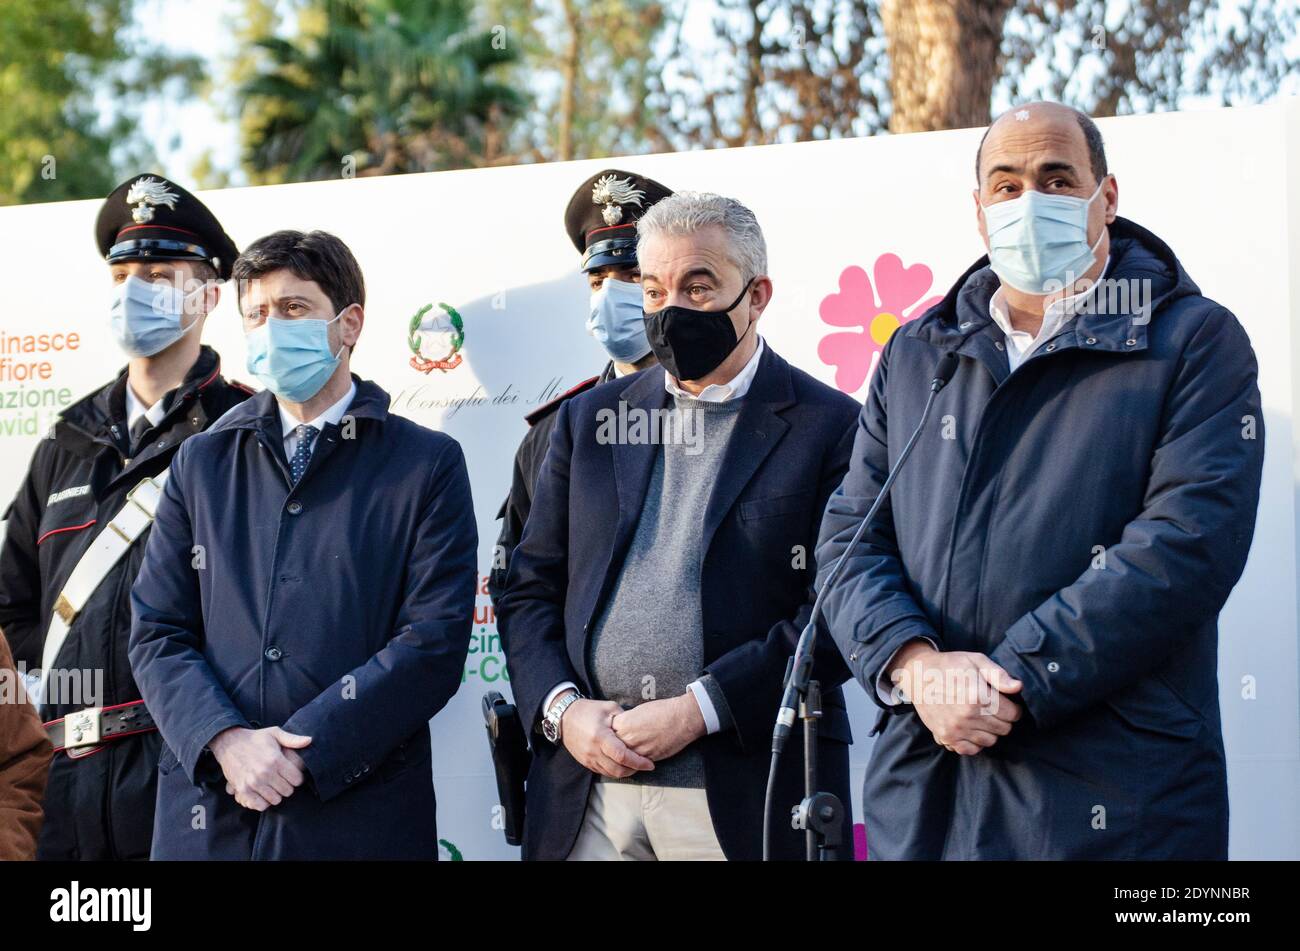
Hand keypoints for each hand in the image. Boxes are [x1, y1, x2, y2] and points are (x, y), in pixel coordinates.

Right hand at [210, 725, 310, 810]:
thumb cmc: (255, 739)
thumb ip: (292, 739)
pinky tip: (263, 793)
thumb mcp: (274, 734)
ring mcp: (253, 783)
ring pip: (276, 800)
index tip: (292, 775)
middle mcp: (265, 772)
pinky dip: (264, 801)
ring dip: (276, 794)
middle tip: (282, 780)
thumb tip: (310, 741)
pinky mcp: (243, 790)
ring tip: (273, 786)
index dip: (297, 778)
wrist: (229, 743)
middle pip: (288, 791)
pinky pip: (260, 805)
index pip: (297, 779)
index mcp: (275, 759)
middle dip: (288, 786)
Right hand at [558, 698, 653, 778]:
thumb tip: (639, 728)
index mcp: (601, 736)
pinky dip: (614, 771)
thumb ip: (625, 718)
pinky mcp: (585, 762)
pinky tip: (622, 765)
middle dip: (634, 770)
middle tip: (645, 765)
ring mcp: (588, 758)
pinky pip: (602, 772)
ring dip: (625, 772)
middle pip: (618, 770)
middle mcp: (593, 750)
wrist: (564, 717)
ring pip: (611, 773)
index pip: (622, 756)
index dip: (638, 762)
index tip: (650, 763)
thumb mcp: (609, 708)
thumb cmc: (589, 710)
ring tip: (635, 765)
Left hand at [611, 694, 706, 761]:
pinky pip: (636, 764)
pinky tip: (636, 760)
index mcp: (623, 723)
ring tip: (624, 757)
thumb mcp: (638, 711)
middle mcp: (627, 737)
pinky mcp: (648, 758)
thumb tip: (620, 728)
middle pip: (612, 748)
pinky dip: (634, 763)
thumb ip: (626, 722)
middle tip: (615, 749)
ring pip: (623, 759)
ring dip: (623, 759)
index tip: (611, 737)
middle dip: (613, 749)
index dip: (609, 736)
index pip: (607, 734)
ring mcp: (637, 749)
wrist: (682, 718)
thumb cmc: (663, 710)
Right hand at [889, 642, 1022, 755]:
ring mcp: (956, 728)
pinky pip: (970, 750)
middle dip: (1002, 719)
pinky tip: (971, 728)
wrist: (918, 674)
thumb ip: (999, 675)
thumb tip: (1018, 687)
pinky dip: (974, 742)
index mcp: (978, 695)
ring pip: (990, 741)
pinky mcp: (946, 736)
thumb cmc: (950, 665)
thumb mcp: (976, 660)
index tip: (1006, 703)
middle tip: (993, 709)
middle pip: (1003, 729)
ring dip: (989, 731)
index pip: (1013, 714)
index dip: (1013, 708)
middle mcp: (968, 715)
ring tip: (981, 717)